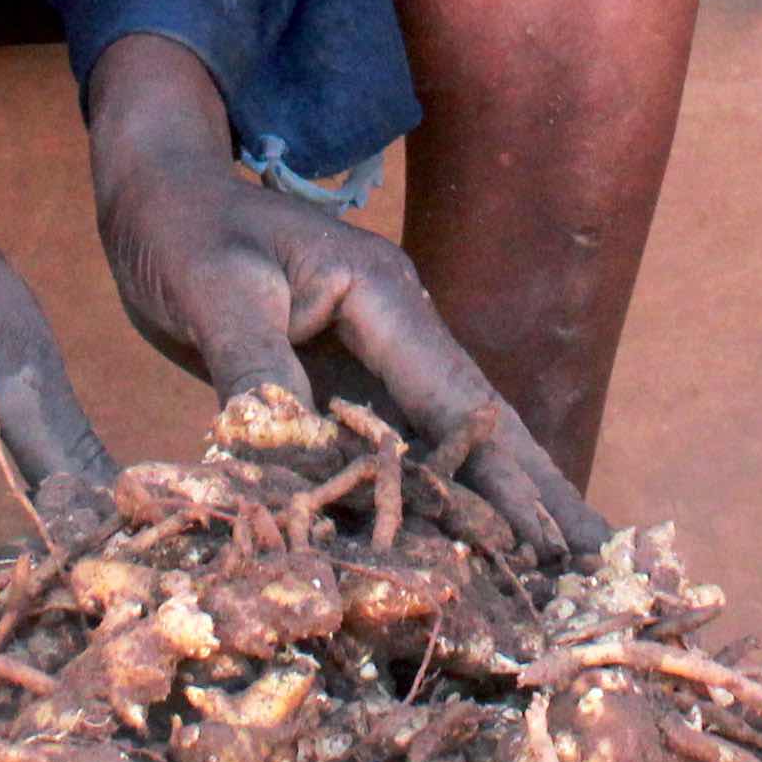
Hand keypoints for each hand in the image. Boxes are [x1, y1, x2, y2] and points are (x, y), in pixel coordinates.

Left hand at [81, 36, 601, 555]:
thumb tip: (283, 447)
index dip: (507, 474)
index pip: (458, 398)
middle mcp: (396, 328)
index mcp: (383, 295)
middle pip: (481, 422)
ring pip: (447, 440)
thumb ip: (256, 367)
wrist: (158, 195)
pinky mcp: (340, 384)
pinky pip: (394, 448)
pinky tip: (461, 544)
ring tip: (561, 565)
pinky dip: (432, 495)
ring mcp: (373, 358)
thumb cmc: (184, 228)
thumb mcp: (214, 288)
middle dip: (542, 493)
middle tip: (604, 560)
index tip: (557, 538)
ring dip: (502, 501)